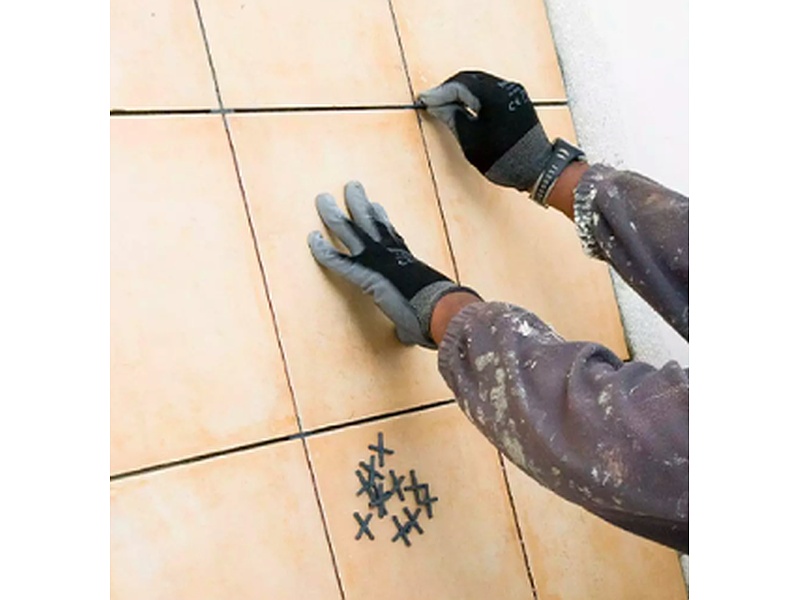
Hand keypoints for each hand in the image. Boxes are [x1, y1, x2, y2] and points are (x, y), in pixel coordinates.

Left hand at [307, 181, 478, 348]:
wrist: (438, 309)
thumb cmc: (437, 315)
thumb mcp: (424, 313)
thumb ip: (411, 321)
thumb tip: (410, 335)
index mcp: (406, 262)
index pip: (391, 236)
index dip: (381, 220)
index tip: (376, 205)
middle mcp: (391, 255)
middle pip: (371, 222)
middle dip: (358, 204)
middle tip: (350, 186)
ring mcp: (377, 260)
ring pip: (350, 231)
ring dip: (334, 215)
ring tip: (322, 198)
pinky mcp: (364, 274)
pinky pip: (337, 259)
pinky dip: (323, 249)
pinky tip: (311, 238)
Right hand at [418, 71, 584, 205]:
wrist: (537, 169)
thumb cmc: (503, 159)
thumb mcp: (471, 141)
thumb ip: (453, 118)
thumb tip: (437, 106)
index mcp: (494, 96)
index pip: (459, 86)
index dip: (439, 93)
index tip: (424, 100)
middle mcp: (506, 88)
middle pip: (470, 79)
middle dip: (449, 89)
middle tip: (433, 100)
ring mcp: (515, 92)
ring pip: (481, 83)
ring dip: (462, 91)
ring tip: (446, 104)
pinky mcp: (518, 100)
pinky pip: (492, 90)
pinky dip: (476, 95)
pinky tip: (466, 106)